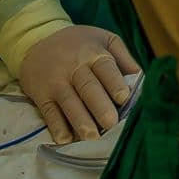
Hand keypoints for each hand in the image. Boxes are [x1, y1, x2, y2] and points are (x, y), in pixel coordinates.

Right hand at [17, 23, 140, 144]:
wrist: (36, 40)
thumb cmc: (79, 43)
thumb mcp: (103, 39)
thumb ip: (124, 58)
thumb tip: (142, 79)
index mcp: (93, 53)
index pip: (105, 68)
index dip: (114, 83)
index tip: (123, 98)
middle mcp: (74, 67)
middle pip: (88, 88)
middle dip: (99, 106)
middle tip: (111, 123)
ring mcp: (56, 82)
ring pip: (69, 102)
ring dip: (80, 121)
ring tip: (92, 137)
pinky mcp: (41, 95)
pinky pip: (48, 112)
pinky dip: (56, 126)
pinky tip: (65, 140)